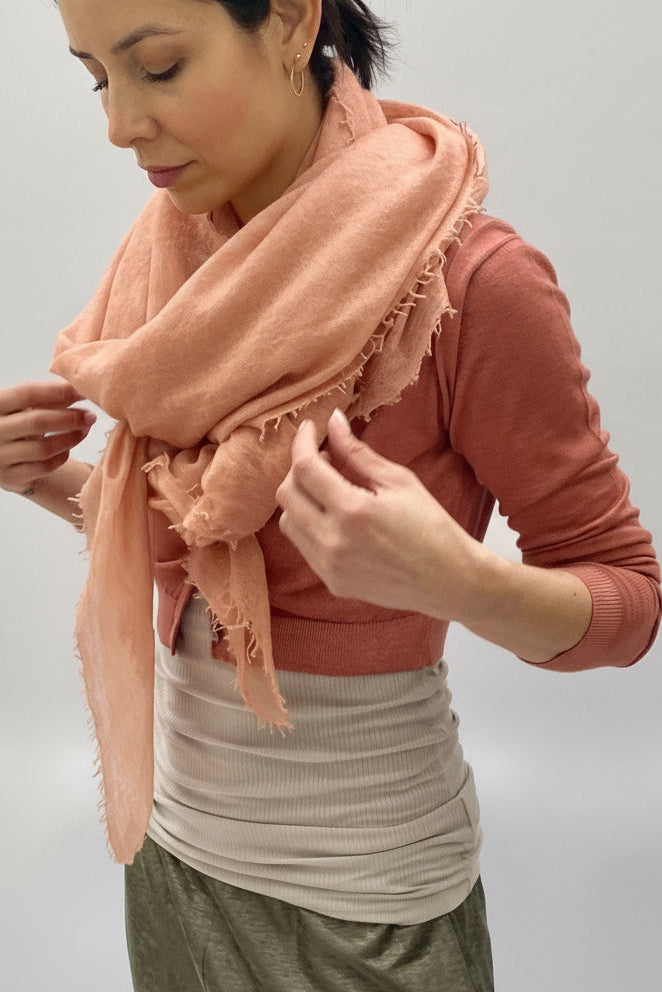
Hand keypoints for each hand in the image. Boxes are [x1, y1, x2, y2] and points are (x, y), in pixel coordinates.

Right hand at [0, 380, 95, 494]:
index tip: (83, 390)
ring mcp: (0, 456)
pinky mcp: (11, 477)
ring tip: (85, 429)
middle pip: (37, 422)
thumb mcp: (27, 407)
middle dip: (70, 418)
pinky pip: (45, 467)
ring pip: (44, 448)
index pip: (27, 393)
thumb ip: (52, 397)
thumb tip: (83, 388)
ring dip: (71, 438)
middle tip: (91, 416)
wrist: (1, 457)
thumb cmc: (19, 423)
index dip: (57, 391)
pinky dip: (62, 457)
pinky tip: (68, 448)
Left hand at [276, 408, 479, 618]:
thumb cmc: (431, 526)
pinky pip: (304, 546)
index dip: (301, 442)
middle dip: (298, 469)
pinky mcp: (332, 582)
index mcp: (352, 512)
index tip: (309, 428)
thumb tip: (333, 421)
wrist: (449, 580)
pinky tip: (336, 517)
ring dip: (301, 499)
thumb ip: (358, 452)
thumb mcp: (399, 481)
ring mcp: (329, 567)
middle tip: (325, 459)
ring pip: (288, 522)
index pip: (304, 468)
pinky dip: (310, 524)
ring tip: (330, 489)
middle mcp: (332, 542)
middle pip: (286, 495)